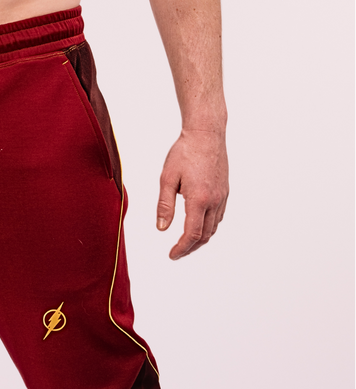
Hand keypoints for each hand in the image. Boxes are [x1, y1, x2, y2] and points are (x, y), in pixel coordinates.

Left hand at [156, 129, 227, 259]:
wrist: (206, 133)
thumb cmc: (185, 152)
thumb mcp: (167, 179)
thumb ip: (165, 205)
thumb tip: (162, 228)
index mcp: (199, 199)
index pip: (192, 234)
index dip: (181, 248)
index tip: (172, 255)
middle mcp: (214, 201)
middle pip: (205, 236)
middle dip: (190, 248)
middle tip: (176, 253)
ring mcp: (222, 197)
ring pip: (214, 228)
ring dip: (200, 239)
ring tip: (186, 243)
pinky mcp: (225, 191)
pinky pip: (218, 217)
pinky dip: (208, 227)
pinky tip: (198, 226)